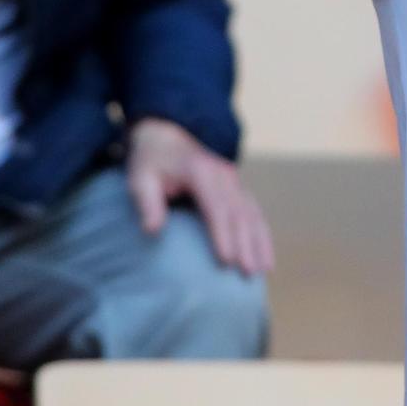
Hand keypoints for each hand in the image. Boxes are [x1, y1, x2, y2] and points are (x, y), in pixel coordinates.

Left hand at [126, 118, 274, 276]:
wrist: (168, 132)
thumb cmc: (152, 159)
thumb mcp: (140, 177)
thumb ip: (147, 202)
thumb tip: (153, 230)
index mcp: (201, 172)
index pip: (216, 207)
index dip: (223, 235)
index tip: (227, 261)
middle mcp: (224, 176)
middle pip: (240, 213)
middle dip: (246, 244)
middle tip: (248, 273)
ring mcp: (233, 181)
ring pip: (253, 213)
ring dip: (260, 241)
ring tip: (264, 269)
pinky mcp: (236, 188)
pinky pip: (254, 211)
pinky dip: (262, 233)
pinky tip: (265, 254)